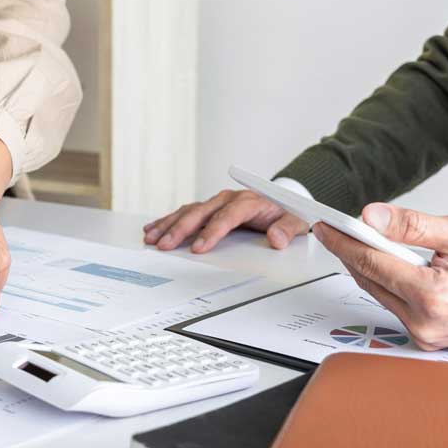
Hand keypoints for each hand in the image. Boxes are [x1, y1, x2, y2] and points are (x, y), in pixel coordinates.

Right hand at [143, 189, 308, 252]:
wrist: (282, 202)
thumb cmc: (286, 213)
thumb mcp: (295, 221)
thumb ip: (286, 229)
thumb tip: (276, 239)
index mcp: (249, 201)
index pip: (228, 216)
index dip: (212, 232)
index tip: (199, 248)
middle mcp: (229, 198)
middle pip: (201, 213)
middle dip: (181, 229)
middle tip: (165, 245)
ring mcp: (217, 202)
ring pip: (189, 211)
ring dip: (169, 224)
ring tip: (152, 238)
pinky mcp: (209, 208)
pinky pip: (186, 212)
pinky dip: (168, 220)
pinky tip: (153, 228)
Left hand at [313, 203, 447, 349]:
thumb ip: (414, 225)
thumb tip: (372, 216)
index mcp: (433, 297)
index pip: (371, 263)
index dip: (343, 241)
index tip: (325, 225)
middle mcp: (424, 324)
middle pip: (369, 280)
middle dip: (350, 252)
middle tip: (334, 228)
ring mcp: (425, 337)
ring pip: (379, 294)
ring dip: (366, 267)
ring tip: (356, 240)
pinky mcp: (427, 340)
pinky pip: (393, 306)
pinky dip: (385, 283)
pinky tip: (383, 263)